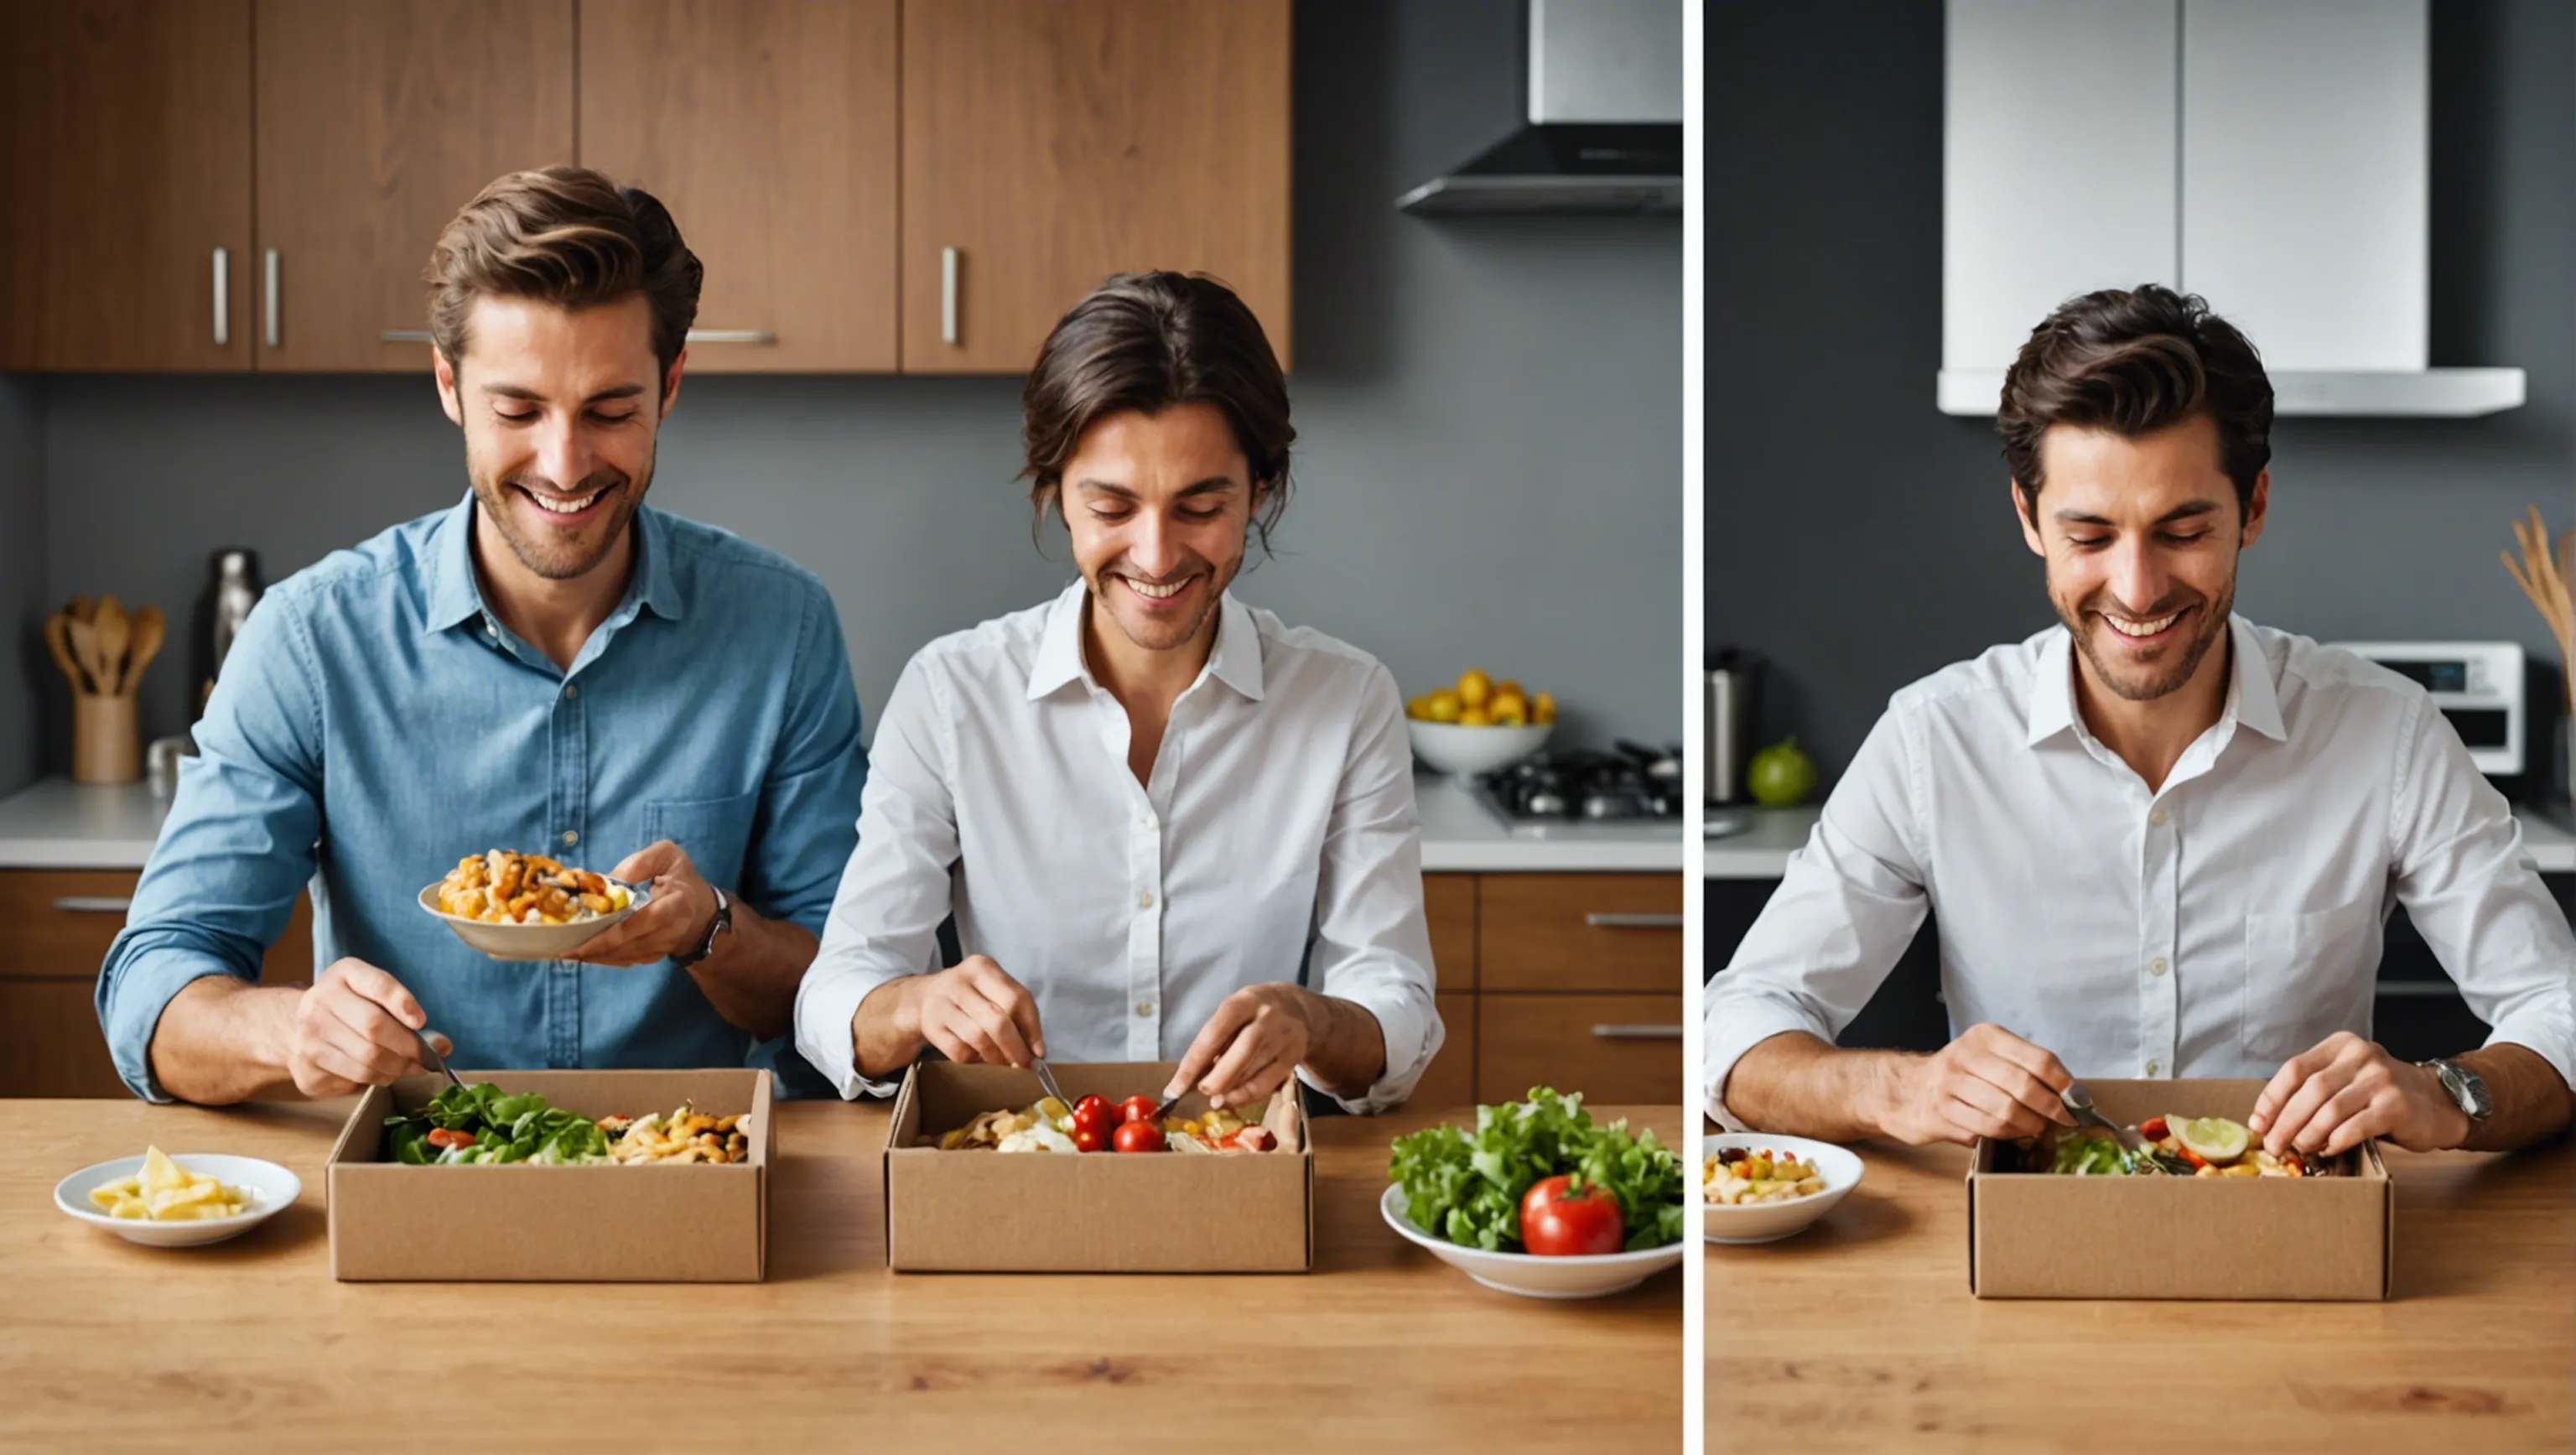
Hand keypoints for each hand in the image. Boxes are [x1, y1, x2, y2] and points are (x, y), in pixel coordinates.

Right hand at [287, 959, 448, 1096]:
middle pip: (374, 1029)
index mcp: (343, 974)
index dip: (402, 1002)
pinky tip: (383, 1073)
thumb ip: (407, 1012)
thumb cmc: (350, 1007)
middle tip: (425, 1058)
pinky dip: (377, 1079)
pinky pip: (354, 1079)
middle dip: (409, 1048)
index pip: (377, 984)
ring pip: (366, 1060)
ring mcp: (308, 1036)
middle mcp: (319, 1002)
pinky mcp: (306, 1068)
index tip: (421, 1021)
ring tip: (410, 1068)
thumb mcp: (373, 994)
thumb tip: (443, 1045)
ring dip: (397, 1069)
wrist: (297, 1027)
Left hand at [568, 840, 717, 966]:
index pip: (643, 922)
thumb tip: (604, 881)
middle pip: (629, 944)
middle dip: (595, 949)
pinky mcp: (656, 955)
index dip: (613, 934)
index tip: (584, 938)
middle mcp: (672, 930)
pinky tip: (586, 954)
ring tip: (567, 953)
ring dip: (596, 956)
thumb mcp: (666, 855)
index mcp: (677, 903)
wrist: (702, 908)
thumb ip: (638, 864)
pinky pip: (628, 960)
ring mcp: (664, 946)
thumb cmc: (680, 876)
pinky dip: (606, 959)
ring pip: (626, 956)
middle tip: (563, 949)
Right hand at [898, 956, 1045, 1068]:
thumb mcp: (994, 991)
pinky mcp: (931, 1026)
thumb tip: (1036, 1051)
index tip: (1039, 1051)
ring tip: (1004, 1062)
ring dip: (996, 1057)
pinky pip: (959, 1052)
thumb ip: (1018, 1013)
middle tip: (1023, 1063)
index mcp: (982, 967)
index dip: (1032, 1028)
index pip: (1016, 998)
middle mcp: (959, 982)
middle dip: (1015, 1047)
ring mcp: (941, 1004)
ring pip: (978, 1038)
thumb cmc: (972, 995)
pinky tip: (981, 1057)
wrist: (925, 997)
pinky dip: (975, 1060)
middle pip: (997, 1020)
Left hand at [1169, 983, 1323, 1110]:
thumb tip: (1190, 1078)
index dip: (1193, 1064)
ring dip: (1230, 1090)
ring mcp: (1283, 1038)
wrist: (1299, 1009)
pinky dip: (1247, 1096)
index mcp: (1243, 1002)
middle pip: (1241, 1053)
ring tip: (1215, 1098)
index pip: (1214, 1034)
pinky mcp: (1293, 1058)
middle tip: (1202, 1090)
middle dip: (1217, 1079)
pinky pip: (1268, 1083)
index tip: (1175, 1088)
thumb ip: (1215, 1040)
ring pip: (1254, 1071)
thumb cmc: (1253, 1013)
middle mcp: (1266, 1018)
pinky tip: (1233, 1099)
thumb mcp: (1234, 1013)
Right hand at [1881, 1022, 2076, 1145]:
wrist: (1908, 1089)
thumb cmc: (1961, 1075)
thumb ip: (2026, 1069)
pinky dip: (2007, 1136)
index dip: (2064, 1083)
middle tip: (2063, 1121)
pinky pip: (1986, 1129)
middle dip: (2051, 1109)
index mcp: (1985, 1037)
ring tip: (2036, 1130)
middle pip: (2023, 1086)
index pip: (2038, 1059)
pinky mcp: (1941, 1112)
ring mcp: (1950, 1084)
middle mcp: (1966, 1055)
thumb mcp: (1990, 1057)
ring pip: (2006, 1111)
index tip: (2077, 1100)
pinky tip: (2013, 1134)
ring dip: (2030, 1126)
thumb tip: (2072, 1096)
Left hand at [2250, 1032, 2469, 1156]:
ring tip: (2299, 1149)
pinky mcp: (2396, 1106)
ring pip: (2330, 1110)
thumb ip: (2313, 1090)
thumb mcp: (2346, 1079)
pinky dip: (2335, 1142)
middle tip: (2273, 1145)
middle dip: (2285, 1121)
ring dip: (2307, 1134)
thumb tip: (2268, 1121)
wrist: (2438, 1102)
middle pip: (2309, 1090)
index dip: (2272, 1098)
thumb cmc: (2380, 1095)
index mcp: (2342, 1045)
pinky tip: (2327, 1150)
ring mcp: (2381, 1080)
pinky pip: (2354, 1127)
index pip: (2295, 1069)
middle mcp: (2361, 1057)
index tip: (2258, 1123)